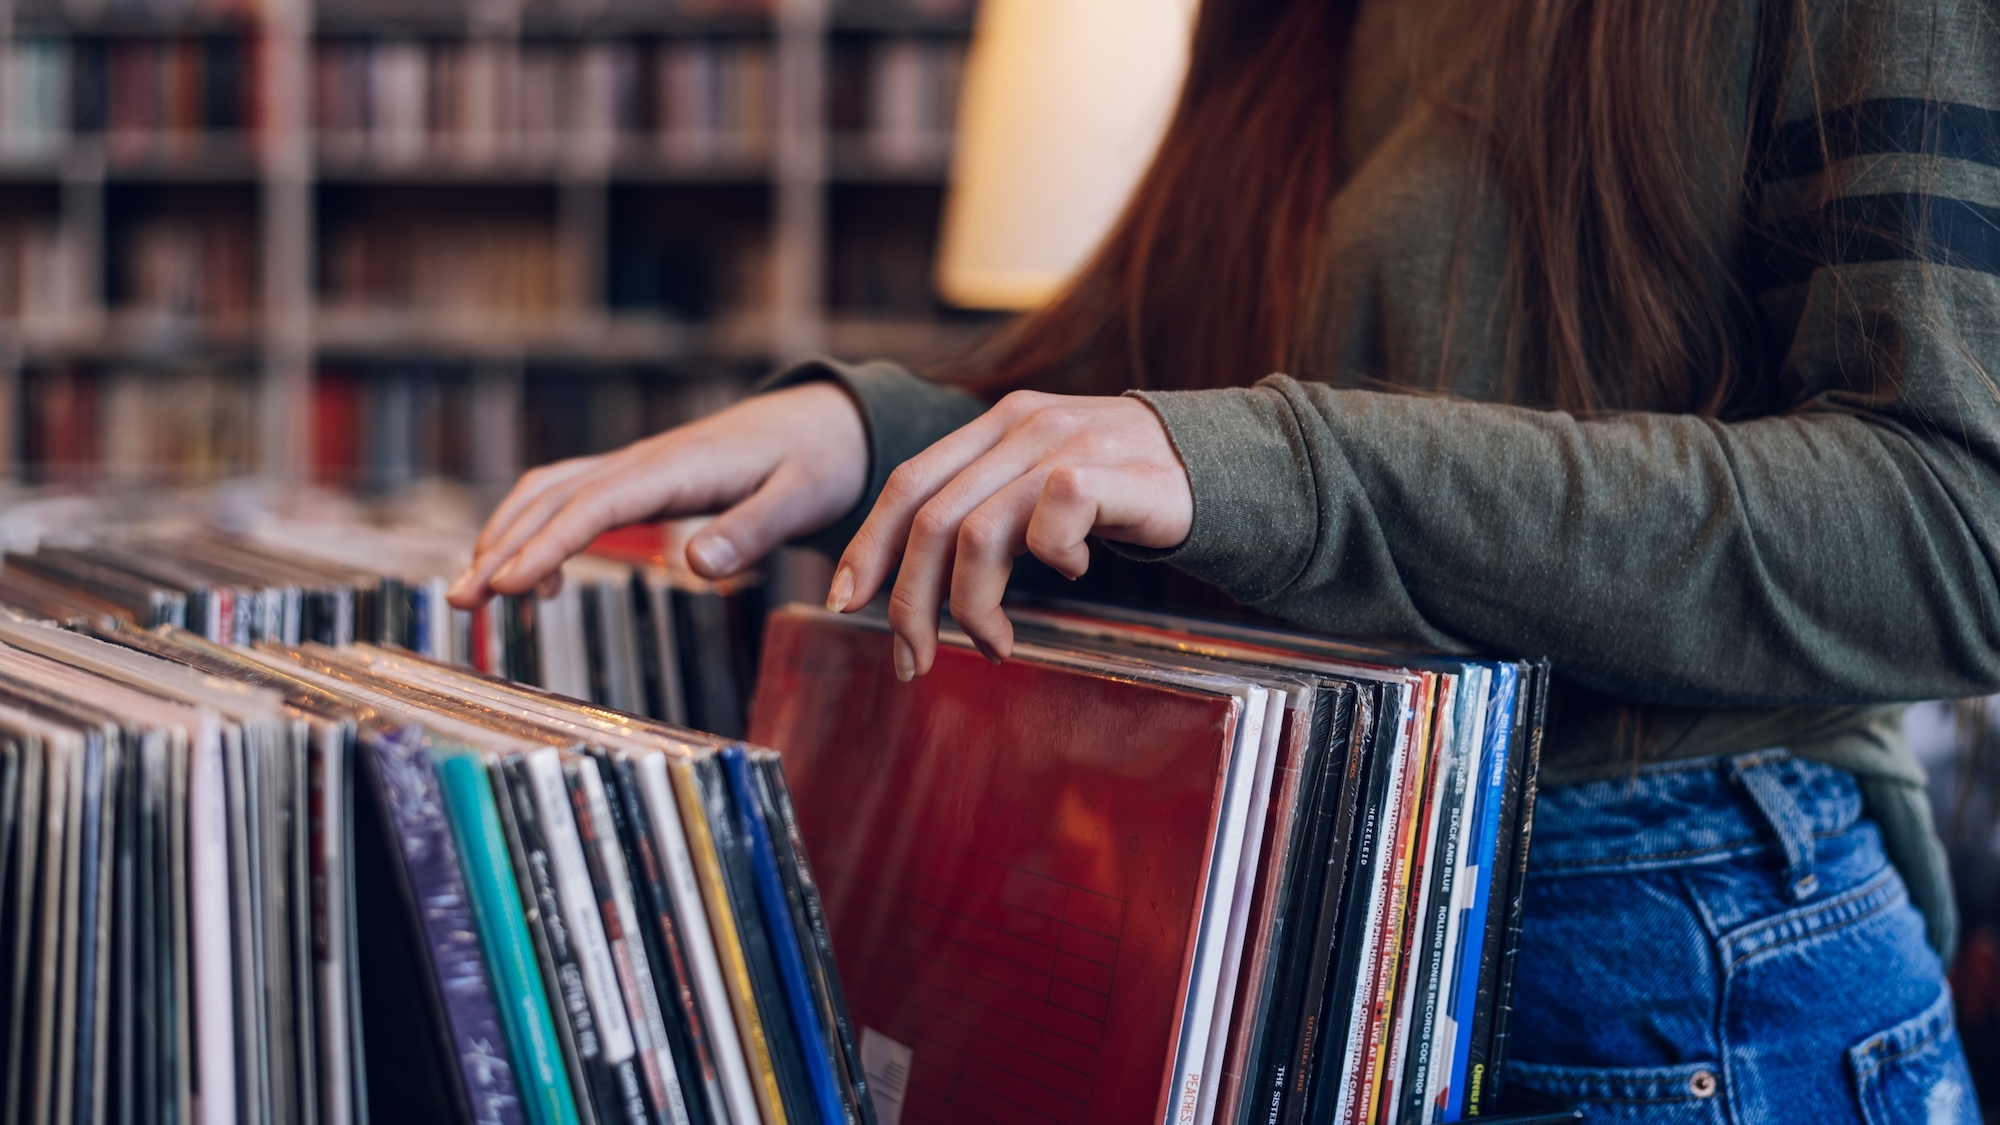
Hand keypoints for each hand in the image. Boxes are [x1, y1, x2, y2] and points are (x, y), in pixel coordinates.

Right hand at [447, 382, 867, 607]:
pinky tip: (535, 579)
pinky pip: (569, 497)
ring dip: (504, 536)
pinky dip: (535, 529)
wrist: (824, 423)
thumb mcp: (801, 497)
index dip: (548, 544)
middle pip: (554, 498)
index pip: (597, 505)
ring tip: (472, 593)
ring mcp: (636, 466)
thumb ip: (752, 531)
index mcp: (679, 466)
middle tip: (462, 602)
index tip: (509, 584)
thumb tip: (699, 567)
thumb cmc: (816, 461)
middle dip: (501, 547)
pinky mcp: (637, 478)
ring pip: (550, 493)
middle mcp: (645, 460)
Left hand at [827, 391, 1192, 679]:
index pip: (906, 482)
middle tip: (916, 658)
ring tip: (996, 643)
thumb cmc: (1123, 490)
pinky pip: (1050, 525)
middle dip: (909, 600)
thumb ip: (985, 509)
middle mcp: (1021, 424)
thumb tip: (912, 586)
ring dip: (974, 605)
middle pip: (929, 517)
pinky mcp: (1109, 471)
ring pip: (977, 531)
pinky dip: (1051, 562)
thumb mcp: (1040, 485)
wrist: (1219, 464)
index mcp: (995, 425)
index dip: (866, 546)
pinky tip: (1074, 573)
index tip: (844, 603)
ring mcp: (1064, 443)